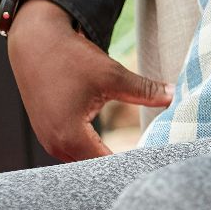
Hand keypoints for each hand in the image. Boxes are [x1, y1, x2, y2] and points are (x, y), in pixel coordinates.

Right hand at [6, 0, 172, 161]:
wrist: (36, 42)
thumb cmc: (71, 59)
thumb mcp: (112, 75)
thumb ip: (144, 90)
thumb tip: (173, 96)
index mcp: (69, 136)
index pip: (106, 164)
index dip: (131, 163)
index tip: (154, 160)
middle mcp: (54, 145)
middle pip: (92, 167)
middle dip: (119, 164)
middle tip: (149, 160)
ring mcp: (48, 140)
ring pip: (81, 160)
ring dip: (104, 158)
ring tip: (132, 157)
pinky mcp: (47, 131)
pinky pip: (72, 150)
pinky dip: (90, 149)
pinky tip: (109, 146)